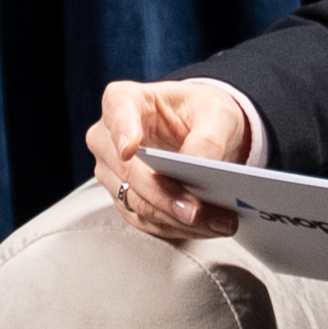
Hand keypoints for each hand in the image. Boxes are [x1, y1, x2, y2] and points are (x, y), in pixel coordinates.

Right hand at [83, 80, 251, 242]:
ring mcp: (113, 173)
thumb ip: (208, 139)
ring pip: (138, 203)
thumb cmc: (202, 112)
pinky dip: (179, 227)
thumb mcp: (216, 113)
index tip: (129, 149)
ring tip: (219, 222)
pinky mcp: (125, 200)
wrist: (204, 131)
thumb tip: (200, 169)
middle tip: (197, 209)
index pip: (117, 110)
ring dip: (178, 219)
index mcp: (124, 100)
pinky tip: (208, 227)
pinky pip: (148, 221)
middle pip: (128, 171)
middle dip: (165, 195)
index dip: (122, 131)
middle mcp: (108, 138)